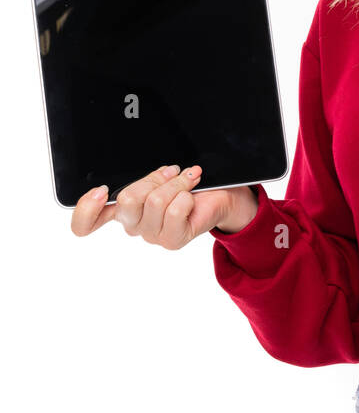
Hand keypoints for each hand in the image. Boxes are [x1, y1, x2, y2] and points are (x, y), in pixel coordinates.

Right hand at [70, 165, 258, 247]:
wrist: (219, 196)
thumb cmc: (185, 183)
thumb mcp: (157, 176)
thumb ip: (142, 178)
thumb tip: (144, 176)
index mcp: (120, 209)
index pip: (85, 223)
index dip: (86, 209)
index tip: (99, 191)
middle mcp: (132, 225)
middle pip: (126, 200)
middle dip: (153, 178)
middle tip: (171, 173)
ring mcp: (151, 235)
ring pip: (154, 201)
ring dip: (176, 183)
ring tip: (187, 181)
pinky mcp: (172, 240)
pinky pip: (176, 209)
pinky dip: (187, 194)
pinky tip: (192, 196)